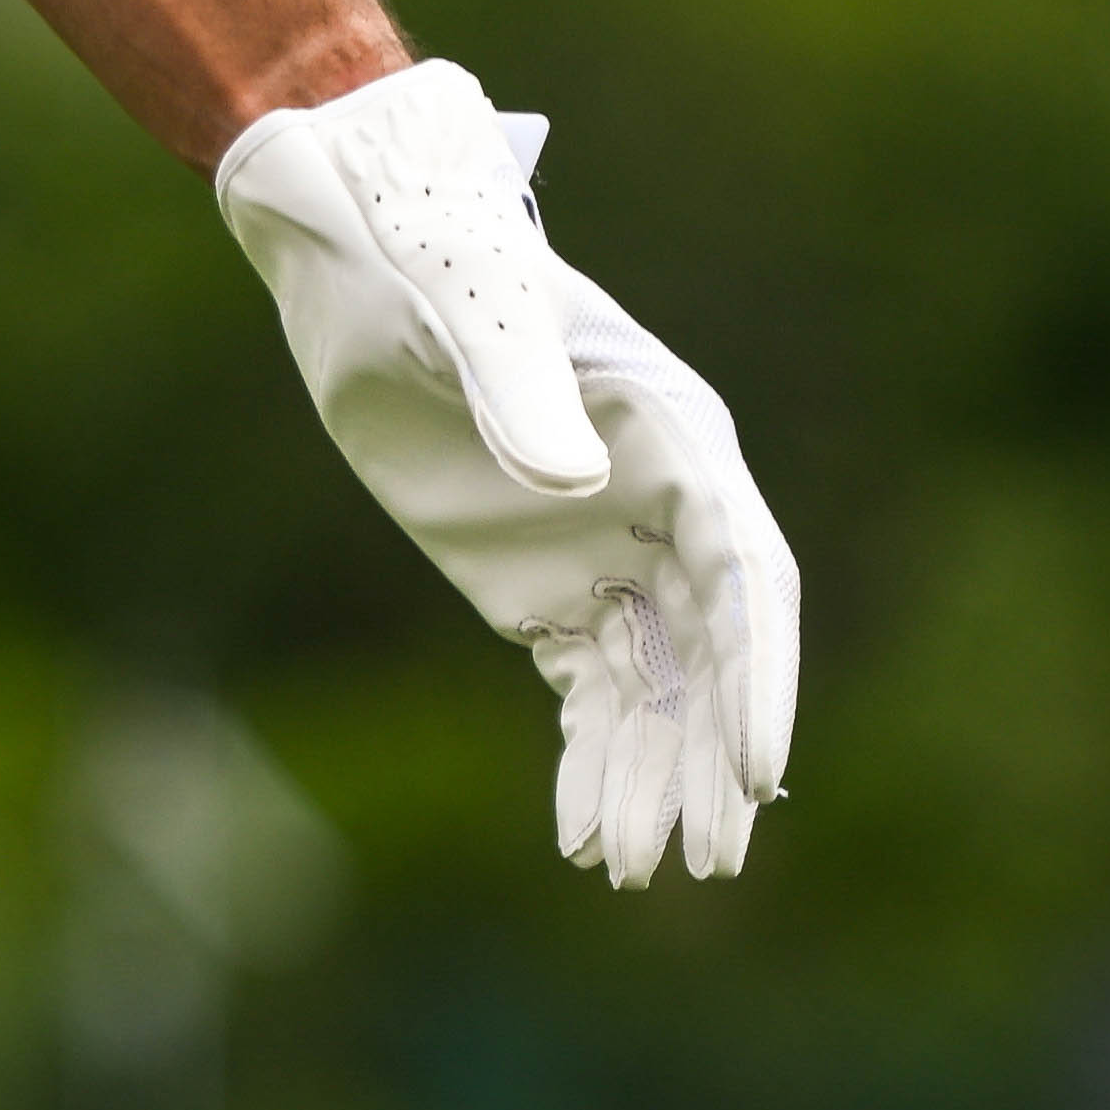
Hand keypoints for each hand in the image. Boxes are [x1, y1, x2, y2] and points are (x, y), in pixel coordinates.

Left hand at [214, 57, 799, 881]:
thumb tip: (574, 488)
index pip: (746, 576)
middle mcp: (662, 504)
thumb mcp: (463, 306)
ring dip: (650, 778)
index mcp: (676, 434)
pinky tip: (582, 836)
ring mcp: (604, 550)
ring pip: (653, 688)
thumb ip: (518, 388)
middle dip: (712, 758)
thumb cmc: (424, 246)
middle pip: (711, 653)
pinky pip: (587, 689)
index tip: (755, 768)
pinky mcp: (542, 587)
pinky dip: (589, 760)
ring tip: (630, 869)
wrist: (351, 240)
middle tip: (706, 859)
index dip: (758, 675)